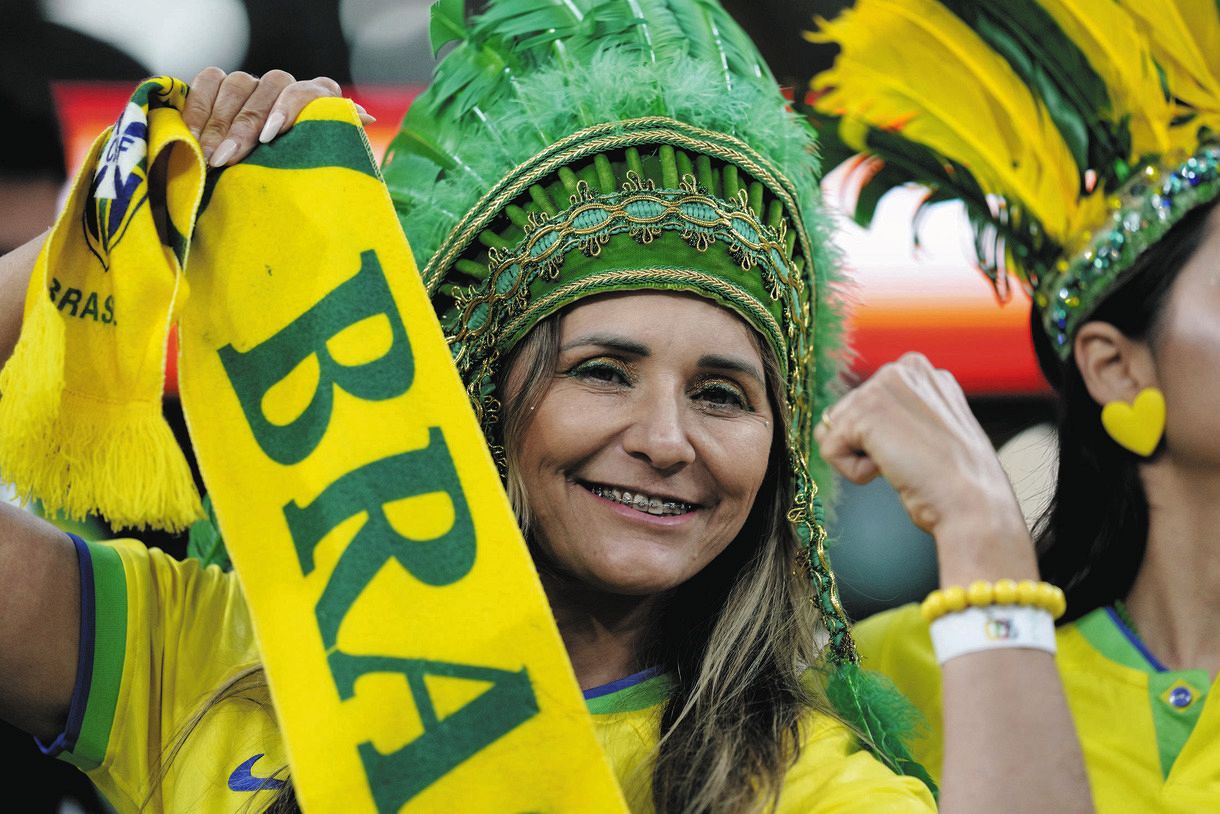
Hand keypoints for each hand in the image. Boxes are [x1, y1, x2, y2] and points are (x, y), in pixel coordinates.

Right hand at [183, 67, 375, 167]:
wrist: (274, 193)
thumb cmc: (303, 183)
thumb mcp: (322, 170)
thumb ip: (340, 143)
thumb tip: (366, 118)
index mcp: (318, 103)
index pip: (310, 90)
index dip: (289, 108)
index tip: (270, 136)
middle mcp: (286, 89)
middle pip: (269, 88)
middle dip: (244, 125)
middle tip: (225, 158)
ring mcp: (252, 85)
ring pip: (237, 82)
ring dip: (219, 120)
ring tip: (207, 155)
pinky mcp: (219, 87)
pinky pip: (208, 81)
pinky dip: (197, 107)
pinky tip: (188, 134)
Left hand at [814, 353, 1033, 579]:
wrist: (973, 502)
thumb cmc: (958, 480)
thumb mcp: (932, 429)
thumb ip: (900, 413)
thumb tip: (846, 424)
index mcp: (922, 371)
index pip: (869, 402)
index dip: (884, 438)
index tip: (921, 450)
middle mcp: (902, 369)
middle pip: (846, 413)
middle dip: (868, 445)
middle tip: (912, 459)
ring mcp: (882, 386)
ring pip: (835, 430)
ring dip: (861, 458)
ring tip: (904, 463)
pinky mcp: (864, 411)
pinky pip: (829, 449)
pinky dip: (852, 471)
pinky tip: (889, 470)